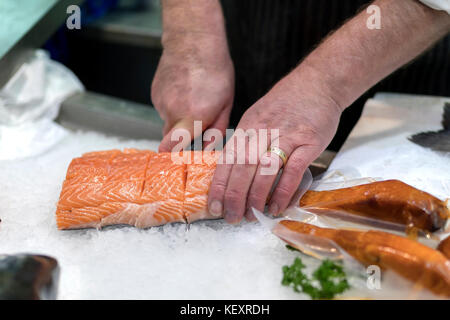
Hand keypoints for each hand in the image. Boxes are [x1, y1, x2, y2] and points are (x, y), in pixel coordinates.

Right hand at [151, 34, 233, 151]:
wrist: (193, 41)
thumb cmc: (215, 71)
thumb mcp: (226, 103)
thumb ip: (216, 130)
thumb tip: (207, 149)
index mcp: (194, 117)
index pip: (172, 148)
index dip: (173, 157)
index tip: (179, 159)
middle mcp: (174, 112)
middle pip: (171, 138)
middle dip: (182, 137)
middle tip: (195, 123)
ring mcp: (161, 102)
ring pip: (168, 121)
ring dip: (179, 117)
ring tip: (192, 99)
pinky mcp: (154, 94)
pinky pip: (163, 108)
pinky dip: (172, 105)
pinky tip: (183, 91)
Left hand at [207, 69, 342, 222]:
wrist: (317, 83)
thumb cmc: (286, 104)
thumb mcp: (257, 116)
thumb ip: (246, 141)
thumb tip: (232, 170)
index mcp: (247, 126)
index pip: (227, 159)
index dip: (219, 185)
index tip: (214, 206)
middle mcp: (263, 131)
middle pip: (242, 167)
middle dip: (234, 196)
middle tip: (232, 218)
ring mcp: (287, 136)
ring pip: (265, 170)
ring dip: (256, 197)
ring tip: (252, 215)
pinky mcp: (309, 142)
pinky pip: (293, 170)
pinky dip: (284, 191)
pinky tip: (278, 206)